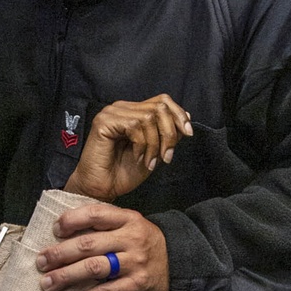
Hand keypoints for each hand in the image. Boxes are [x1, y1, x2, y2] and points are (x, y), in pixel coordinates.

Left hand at [35, 203, 169, 290]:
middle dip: (59, 253)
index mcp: (127, 218)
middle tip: (41, 262)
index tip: (54, 230)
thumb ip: (103, 225)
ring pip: (94, 268)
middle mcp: (131, 238)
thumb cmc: (141, 242)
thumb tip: (62, 232)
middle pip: (88, 244)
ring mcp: (135, 262)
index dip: (71, 220)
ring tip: (47, 283)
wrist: (177, 260)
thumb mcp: (128, 224)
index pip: (94, 214)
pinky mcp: (137, 284)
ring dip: (66, 276)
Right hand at [64, 94, 190, 202]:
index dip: (179, 115)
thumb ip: (167, 134)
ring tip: (150, 162)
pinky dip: (142, 145)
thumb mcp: (154, 152)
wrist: (102, 189)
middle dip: (169, 133)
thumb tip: (187, 117)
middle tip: (166, 156)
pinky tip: (137, 158)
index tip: (188, 134)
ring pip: (149, 117)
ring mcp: (112, 113)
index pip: (162, 101)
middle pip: (159, 106)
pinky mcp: (104, 122)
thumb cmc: (123, 173)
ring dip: (155, 144)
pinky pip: (134, 125)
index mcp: (133, 112)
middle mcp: (122, 108)